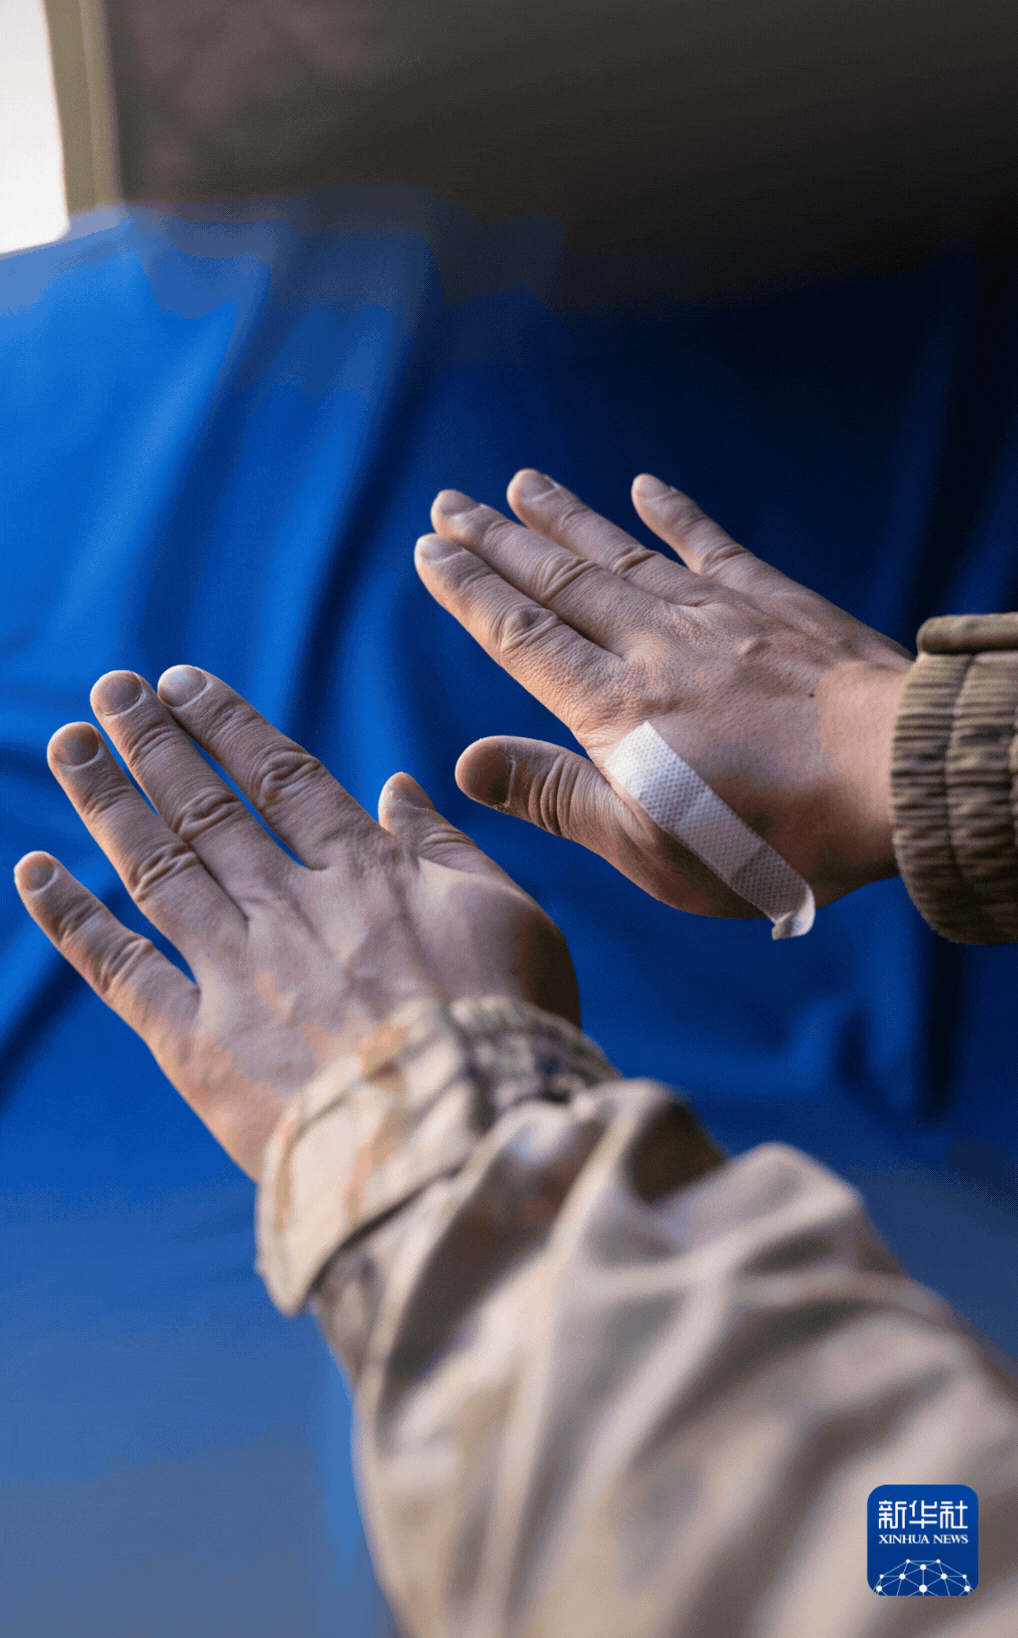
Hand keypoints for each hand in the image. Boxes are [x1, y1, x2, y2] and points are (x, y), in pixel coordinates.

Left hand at [14, 668, 579, 1181]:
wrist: (458, 1137)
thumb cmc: (503, 1031)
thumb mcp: (510, 918)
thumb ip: (446, 849)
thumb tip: (397, 787)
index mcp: (364, 874)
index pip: (279, 777)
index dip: (224, 725)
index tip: (179, 683)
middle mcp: (287, 907)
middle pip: (205, 808)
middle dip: (153, 744)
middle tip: (109, 690)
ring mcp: (235, 972)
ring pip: (156, 866)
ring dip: (107, 801)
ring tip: (67, 744)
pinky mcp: (197, 1044)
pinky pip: (121, 970)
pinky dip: (73, 919)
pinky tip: (34, 869)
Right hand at [415, 471, 913, 918]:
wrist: (891, 777)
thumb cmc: (770, 835)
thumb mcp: (649, 845)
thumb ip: (557, 797)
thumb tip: (464, 762)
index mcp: (612, 709)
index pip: (520, 637)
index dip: (470, 592)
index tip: (429, 552)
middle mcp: (652, 646)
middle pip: (558, 582)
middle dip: (497, 543)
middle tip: (448, 504)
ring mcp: (713, 616)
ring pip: (619, 553)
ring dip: (564, 518)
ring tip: (519, 482)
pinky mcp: (774, 603)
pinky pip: (710, 544)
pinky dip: (674, 513)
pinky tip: (644, 485)